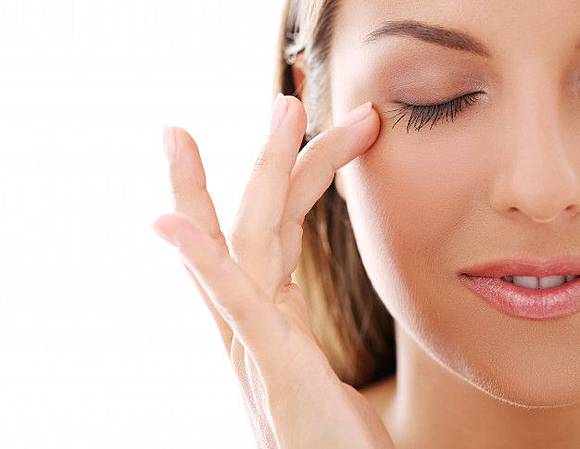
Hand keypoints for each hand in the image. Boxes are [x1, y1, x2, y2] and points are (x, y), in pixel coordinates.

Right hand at [151, 94, 394, 448]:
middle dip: (262, 160)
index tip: (288, 135)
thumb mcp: (314, 373)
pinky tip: (170, 225)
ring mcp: (254, 347)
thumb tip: (288, 303)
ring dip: (238, 181)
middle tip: (279, 100)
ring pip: (243, 247)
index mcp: (270, 320)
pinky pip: (231, 307)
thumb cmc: (332, 444)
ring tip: (237, 123)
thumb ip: (293, 333)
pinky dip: (201, 263)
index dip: (280, 181)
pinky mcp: (265, 370)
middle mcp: (253, 325)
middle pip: (254, 226)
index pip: (272, 236)